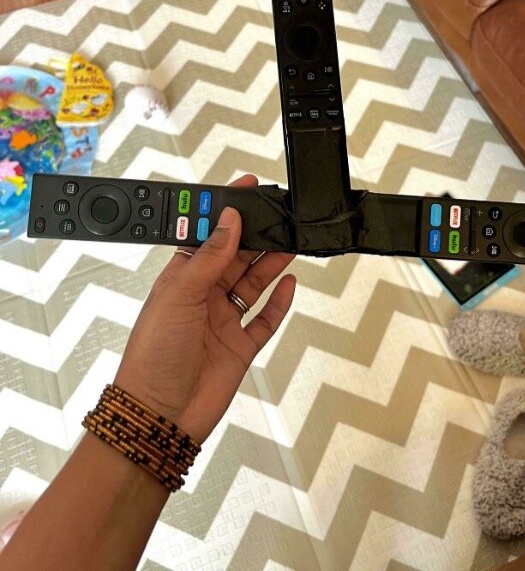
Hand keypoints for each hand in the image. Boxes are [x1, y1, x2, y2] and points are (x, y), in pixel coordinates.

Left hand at [113, 174, 295, 442]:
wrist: (160, 415)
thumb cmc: (153, 357)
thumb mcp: (179, 296)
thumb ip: (209, 257)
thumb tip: (228, 220)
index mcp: (181, 278)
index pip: (207, 234)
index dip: (226, 210)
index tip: (247, 188)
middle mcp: (203, 296)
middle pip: (236, 256)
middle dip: (257, 235)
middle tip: (280, 216)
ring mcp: (223, 321)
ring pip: (254, 283)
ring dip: (272, 263)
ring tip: (292, 242)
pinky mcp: (240, 347)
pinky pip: (265, 319)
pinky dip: (280, 302)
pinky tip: (290, 285)